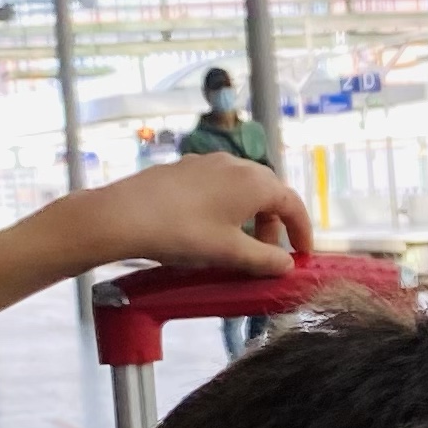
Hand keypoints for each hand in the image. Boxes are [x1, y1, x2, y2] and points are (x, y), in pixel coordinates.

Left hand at [53, 155, 313, 279]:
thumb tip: (286, 265)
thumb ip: (265, 260)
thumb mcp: (230, 253)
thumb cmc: (185, 234)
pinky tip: (209, 229)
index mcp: (255, 182)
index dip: (302, 231)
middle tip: (268, 256)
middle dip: (274, 226)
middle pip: (269, 194)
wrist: (125, 215)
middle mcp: (237, 165)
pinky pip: (219, 187)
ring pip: (242, 189)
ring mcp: (209, 162)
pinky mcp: (185, 168)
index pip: (293, 204)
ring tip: (237, 245)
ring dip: (249, 217)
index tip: (302, 255)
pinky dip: (227, 208)